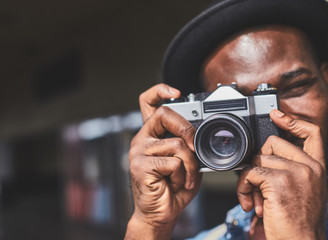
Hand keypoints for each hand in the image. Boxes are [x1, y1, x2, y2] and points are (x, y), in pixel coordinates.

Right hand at [125, 84, 201, 239]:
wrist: (160, 213)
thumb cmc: (172, 188)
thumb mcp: (185, 161)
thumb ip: (188, 145)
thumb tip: (199, 135)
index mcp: (152, 135)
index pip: (148, 103)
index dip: (160, 91)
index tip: (176, 92)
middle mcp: (142, 139)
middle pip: (164, 114)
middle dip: (187, 129)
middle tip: (193, 147)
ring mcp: (138, 151)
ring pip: (176, 144)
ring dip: (190, 164)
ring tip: (184, 177)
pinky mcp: (140, 165)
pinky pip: (173, 162)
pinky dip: (182, 176)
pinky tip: (175, 184)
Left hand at [237, 109, 326, 239]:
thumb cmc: (297, 219)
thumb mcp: (302, 189)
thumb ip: (291, 169)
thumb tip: (264, 156)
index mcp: (317, 167)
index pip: (311, 133)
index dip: (293, 121)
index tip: (276, 115)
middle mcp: (310, 167)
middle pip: (272, 143)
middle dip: (258, 161)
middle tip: (258, 185)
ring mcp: (295, 172)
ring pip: (257, 159)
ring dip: (248, 180)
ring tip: (255, 199)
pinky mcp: (279, 181)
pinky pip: (250, 172)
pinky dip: (243, 187)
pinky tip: (250, 203)